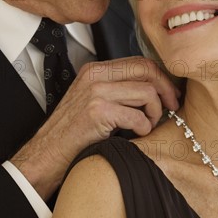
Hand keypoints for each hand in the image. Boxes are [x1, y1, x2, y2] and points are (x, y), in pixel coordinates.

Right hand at [11, 57, 179, 199]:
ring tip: (147, 125)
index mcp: (96, 70)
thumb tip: (155, 88)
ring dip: (154, 112)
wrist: (46, 155)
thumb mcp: (94, 100)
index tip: (170, 93)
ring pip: (146, 92)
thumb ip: (119, 89)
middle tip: (172, 107)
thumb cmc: (73, 133)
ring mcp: (95, 92)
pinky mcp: (97, 112)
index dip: (161, 77)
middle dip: (166, 89)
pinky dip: (144, 127)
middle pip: (146, 70)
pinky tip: (137, 135)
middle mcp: (95, 76)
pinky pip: (137, 116)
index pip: (139, 61)